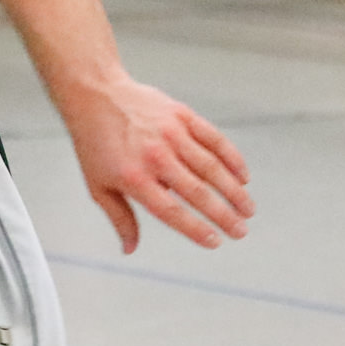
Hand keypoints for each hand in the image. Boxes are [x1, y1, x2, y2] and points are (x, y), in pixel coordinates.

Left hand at [65, 75, 252, 251]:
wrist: (95, 95)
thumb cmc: (95, 146)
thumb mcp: (98, 186)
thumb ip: (119, 218)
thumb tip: (130, 250)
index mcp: (134, 178)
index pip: (172, 211)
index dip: (196, 229)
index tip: (215, 242)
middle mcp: (156, 157)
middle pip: (198, 193)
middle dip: (224, 216)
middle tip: (241, 232)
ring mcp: (171, 134)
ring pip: (212, 168)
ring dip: (234, 191)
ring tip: (248, 210)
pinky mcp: (182, 116)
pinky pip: (214, 140)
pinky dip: (232, 159)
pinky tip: (243, 177)